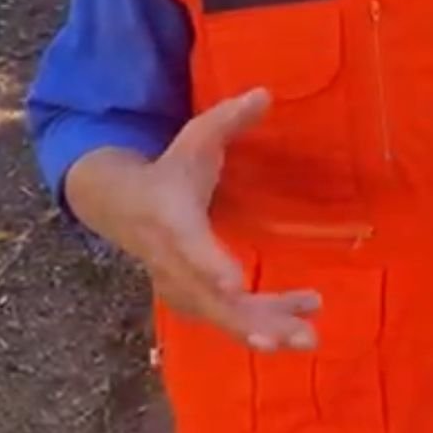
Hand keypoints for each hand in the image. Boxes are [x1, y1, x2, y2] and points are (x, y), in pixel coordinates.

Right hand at [66, 90, 320, 352]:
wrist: (123, 205)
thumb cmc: (169, 169)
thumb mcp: (194, 138)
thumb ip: (228, 119)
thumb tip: (265, 93)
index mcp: (172, 221)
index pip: (190, 247)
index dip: (211, 266)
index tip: (236, 284)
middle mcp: (175, 262)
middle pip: (211, 300)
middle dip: (253, 319)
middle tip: (296, 335)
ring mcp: (181, 286)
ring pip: (223, 318)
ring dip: (265, 331)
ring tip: (308, 340)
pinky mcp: (193, 299)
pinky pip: (227, 320)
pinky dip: (261, 327)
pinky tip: (299, 328)